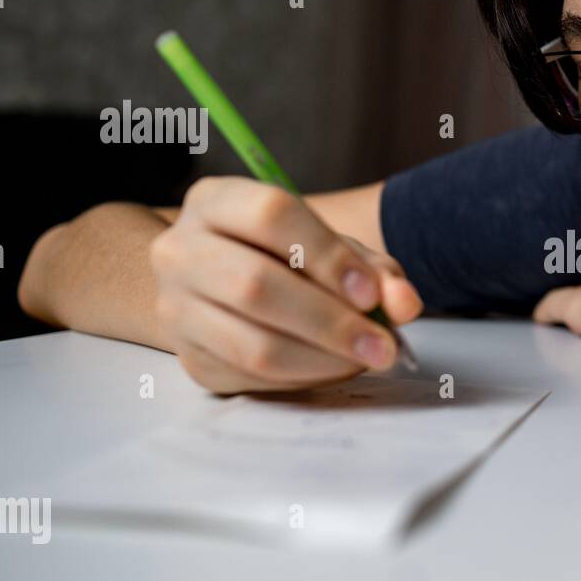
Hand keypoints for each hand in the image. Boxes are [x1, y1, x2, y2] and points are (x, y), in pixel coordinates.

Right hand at [150, 176, 422, 393]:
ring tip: (368, 359)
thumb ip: (373, 270)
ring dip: (324, 359)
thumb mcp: (329, 247)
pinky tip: (336, 367)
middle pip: (256, 286)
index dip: (327, 256)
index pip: (271, 215)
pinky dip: (306, 378)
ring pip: (253, 344)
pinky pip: (253, 378)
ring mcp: (176, 309)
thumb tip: (404, 304)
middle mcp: (181, 251)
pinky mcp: (191, 360)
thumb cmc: (282, 257)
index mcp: (215, 201)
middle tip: (384, 345)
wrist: (215, 290)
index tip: (372, 293)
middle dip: (332, 322)